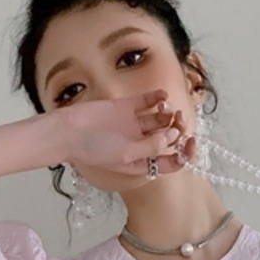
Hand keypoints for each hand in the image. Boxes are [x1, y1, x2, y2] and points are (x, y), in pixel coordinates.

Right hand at [55, 88, 191, 177]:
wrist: (69, 131)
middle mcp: (141, 145)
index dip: (184, 155)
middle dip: (177, 131)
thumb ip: (151, 148)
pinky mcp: (127, 107)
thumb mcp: (125, 155)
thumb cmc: (93, 149)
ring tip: (165, 109)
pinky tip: (161, 96)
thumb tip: (172, 137)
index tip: (190, 144)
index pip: (170, 162)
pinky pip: (149, 101)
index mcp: (142, 163)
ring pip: (161, 120)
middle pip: (169, 139)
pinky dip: (158, 97)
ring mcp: (135, 125)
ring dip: (169, 114)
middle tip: (176, 122)